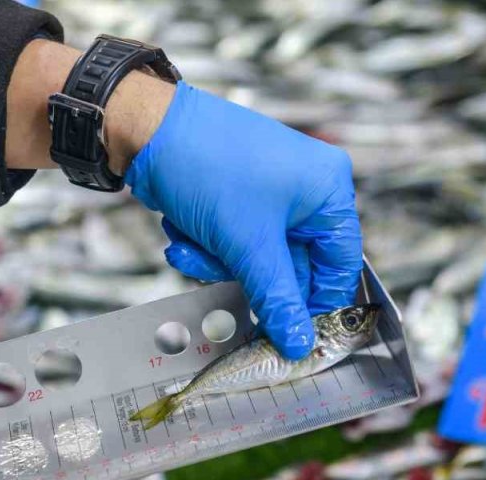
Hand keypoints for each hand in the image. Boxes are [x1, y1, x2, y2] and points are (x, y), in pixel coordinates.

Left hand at [125, 82, 363, 358]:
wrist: (146, 128)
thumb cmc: (207, 166)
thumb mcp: (247, 243)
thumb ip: (277, 299)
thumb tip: (299, 344)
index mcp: (328, 190)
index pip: (340, 266)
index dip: (315, 303)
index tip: (291, 333)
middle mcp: (307, 190)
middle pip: (292, 267)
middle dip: (245, 273)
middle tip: (220, 274)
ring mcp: (272, 194)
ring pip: (256, 260)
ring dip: (218, 261)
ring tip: (190, 245)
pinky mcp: (240, 199)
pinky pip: (234, 244)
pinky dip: (207, 246)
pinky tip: (182, 232)